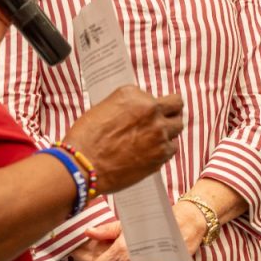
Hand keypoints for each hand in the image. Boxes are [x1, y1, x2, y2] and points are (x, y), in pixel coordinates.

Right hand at [64, 86, 184, 192]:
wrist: (83, 165)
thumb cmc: (87, 138)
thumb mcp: (105, 108)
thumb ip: (129, 107)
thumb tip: (141, 112)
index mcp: (135, 95)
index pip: (160, 96)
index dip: (156, 106)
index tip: (151, 113)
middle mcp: (151, 111)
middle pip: (177, 107)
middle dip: (170, 113)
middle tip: (161, 121)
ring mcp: (159, 133)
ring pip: (177, 128)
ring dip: (168, 132)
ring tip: (153, 139)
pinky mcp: (160, 155)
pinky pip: (171, 148)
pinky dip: (163, 150)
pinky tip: (150, 152)